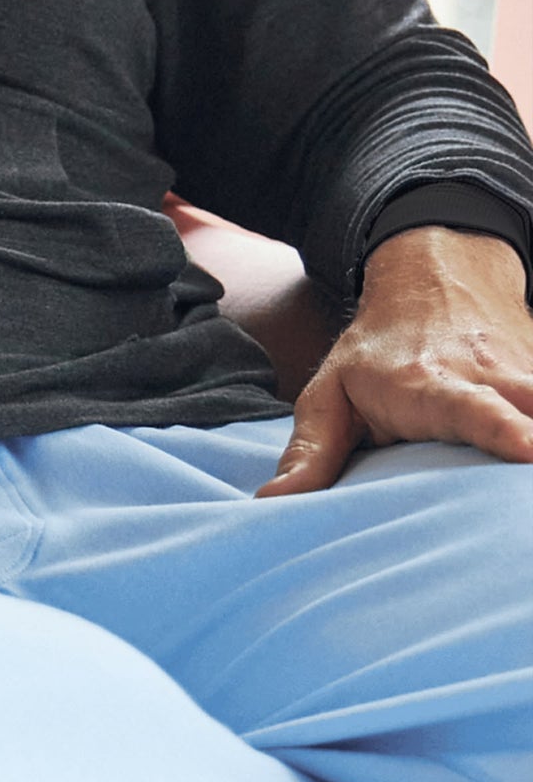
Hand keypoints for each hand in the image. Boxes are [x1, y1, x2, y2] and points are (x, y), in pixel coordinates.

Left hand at [257, 226, 532, 495]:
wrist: (435, 279)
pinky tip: (529, 465)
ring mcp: (530, 378)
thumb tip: (274, 502)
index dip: (502, 430)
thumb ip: (313, 447)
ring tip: (529, 473)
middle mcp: (491, 379)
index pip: (473, 409)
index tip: (527, 448)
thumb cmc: (380, 348)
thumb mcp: (333, 389)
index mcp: (432, 386)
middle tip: (527, 469)